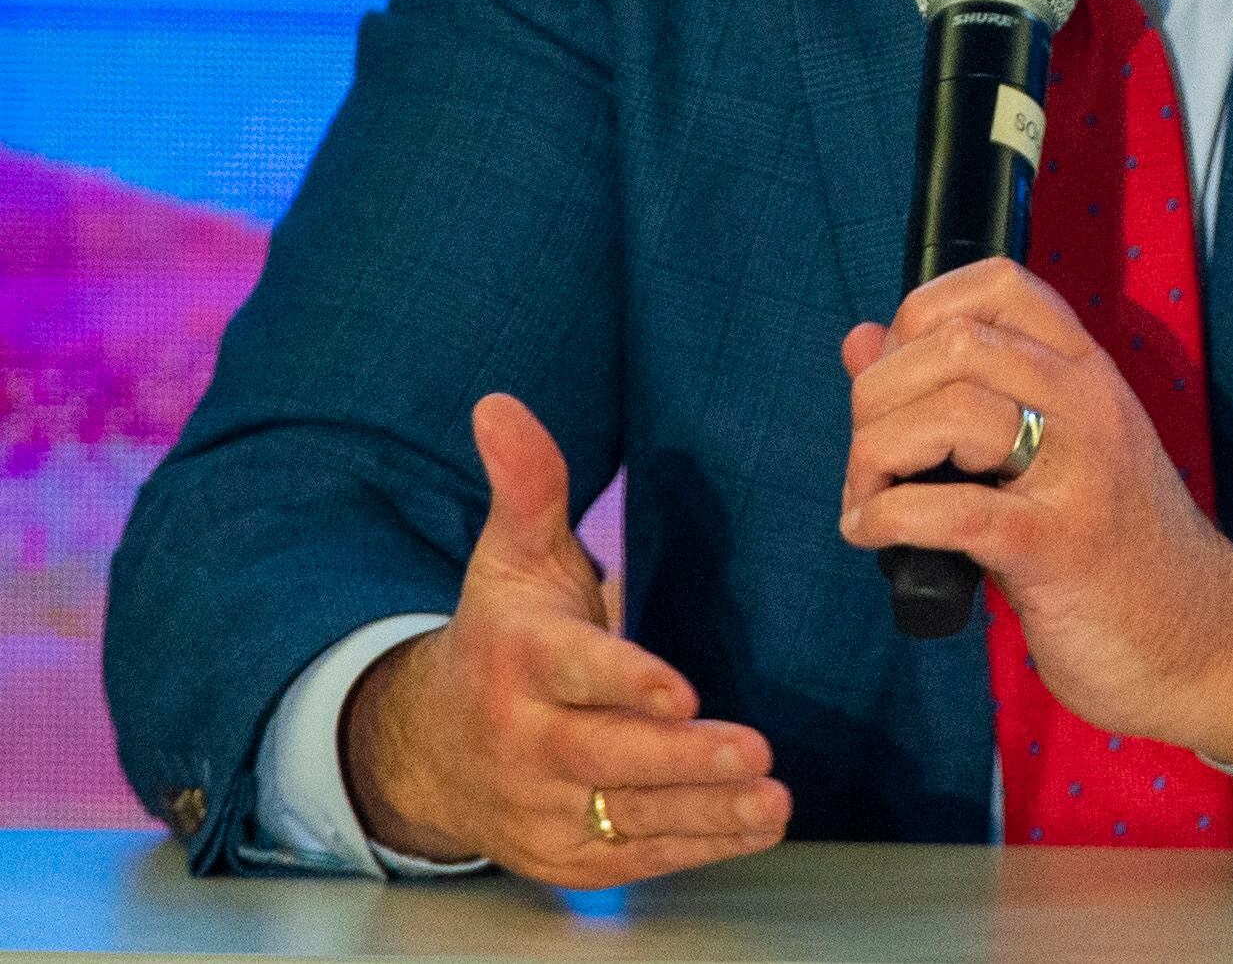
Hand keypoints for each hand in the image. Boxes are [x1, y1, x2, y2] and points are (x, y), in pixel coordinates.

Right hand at [341, 393, 790, 885]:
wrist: (429, 745)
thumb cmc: (500, 631)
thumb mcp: (511, 551)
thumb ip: (527, 482)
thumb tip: (499, 405)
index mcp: (516, 659)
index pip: (574, 674)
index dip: (627, 682)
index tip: (681, 688)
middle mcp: (524, 740)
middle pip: (605, 758)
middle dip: (682, 760)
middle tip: (755, 751)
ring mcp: (540, 807)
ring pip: (625, 817)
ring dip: (703, 812)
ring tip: (771, 800)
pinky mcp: (561, 856)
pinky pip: (629, 858)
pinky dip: (691, 848)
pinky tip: (748, 827)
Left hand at [838, 259, 1232, 764]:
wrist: (1198, 638)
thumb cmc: (1113, 544)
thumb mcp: (1047, 448)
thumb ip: (956, 389)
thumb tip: (861, 341)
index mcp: (1083, 370)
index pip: (996, 283)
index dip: (921, 312)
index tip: (896, 371)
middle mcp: (1085, 403)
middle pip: (952, 344)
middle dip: (879, 396)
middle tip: (869, 454)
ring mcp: (1076, 472)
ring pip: (949, 413)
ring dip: (875, 456)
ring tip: (868, 498)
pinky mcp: (1056, 548)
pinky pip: (951, 509)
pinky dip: (887, 516)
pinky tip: (872, 531)